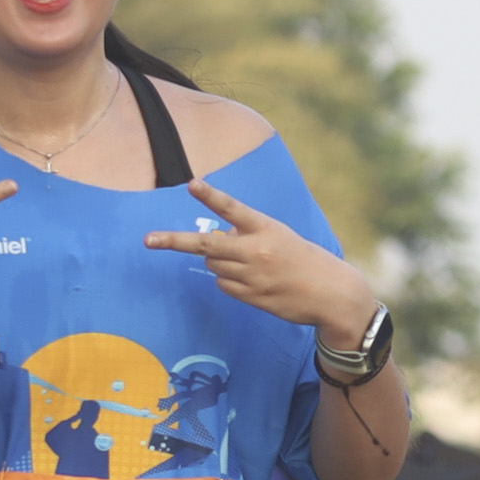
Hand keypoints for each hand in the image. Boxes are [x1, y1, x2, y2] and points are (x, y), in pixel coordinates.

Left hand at [145, 182, 374, 342]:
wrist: (331, 293)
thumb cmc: (304, 260)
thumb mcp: (280, 237)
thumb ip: (248, 235)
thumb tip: (216, 242)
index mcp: (266, 228)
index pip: (233, 208)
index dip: (211, 195)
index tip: (192, 184)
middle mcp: (256, 250)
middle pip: (205, 245)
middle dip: (174, 242)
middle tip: (148, 240)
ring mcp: (252, 275)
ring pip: (214, 266)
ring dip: (220, 263)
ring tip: (250, 265)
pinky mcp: (251, 296)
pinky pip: (224, 285)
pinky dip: (230, 281)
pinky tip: (254, 283)